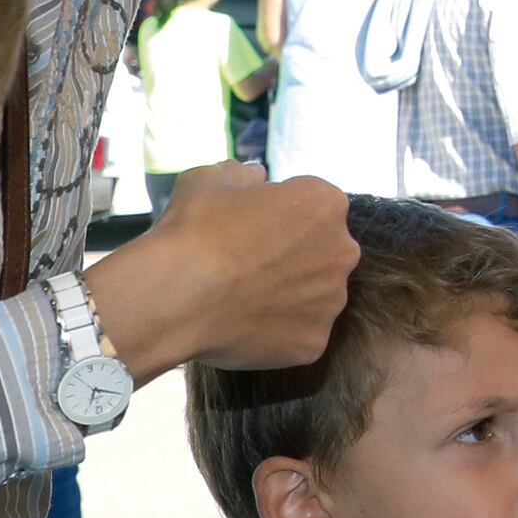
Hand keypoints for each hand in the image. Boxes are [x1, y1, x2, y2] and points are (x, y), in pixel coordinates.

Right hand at [89, 167, 357, 377]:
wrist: (175, 296)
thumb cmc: (193, 229)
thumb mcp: (208, 181)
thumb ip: (240, 174)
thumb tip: (255, 175)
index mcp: (324, 203)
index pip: (310, 205)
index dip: (277, 215)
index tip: (247, 228)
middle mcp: (342, 251)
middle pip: (321, 251)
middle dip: (292, 256)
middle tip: (246, 266)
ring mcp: (332, 301)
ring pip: (314, 295)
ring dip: (288, 295)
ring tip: (241, 299)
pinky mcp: (315, 343)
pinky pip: (298, 333)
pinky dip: (276, 332)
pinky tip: (242, 326)